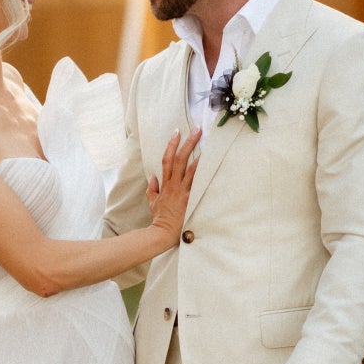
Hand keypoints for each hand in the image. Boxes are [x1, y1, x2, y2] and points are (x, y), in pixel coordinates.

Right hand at [146, 128, 202, 249]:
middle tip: (197, 129)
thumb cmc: (159, 218)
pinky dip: (204, 176)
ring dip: (199, 155)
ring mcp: (181, 192)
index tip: (177, 131)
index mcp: (165, 184)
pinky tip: (211, 167)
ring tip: (208, 143)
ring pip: (190, 170)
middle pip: (179, 159)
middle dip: (188, 142)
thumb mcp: (152, 202)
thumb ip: (152, 188)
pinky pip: (197, 186)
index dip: (171, 144)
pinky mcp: (189, 200)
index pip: (166, 159)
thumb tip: (154, 177)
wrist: (162, 233)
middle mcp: (173, 185)